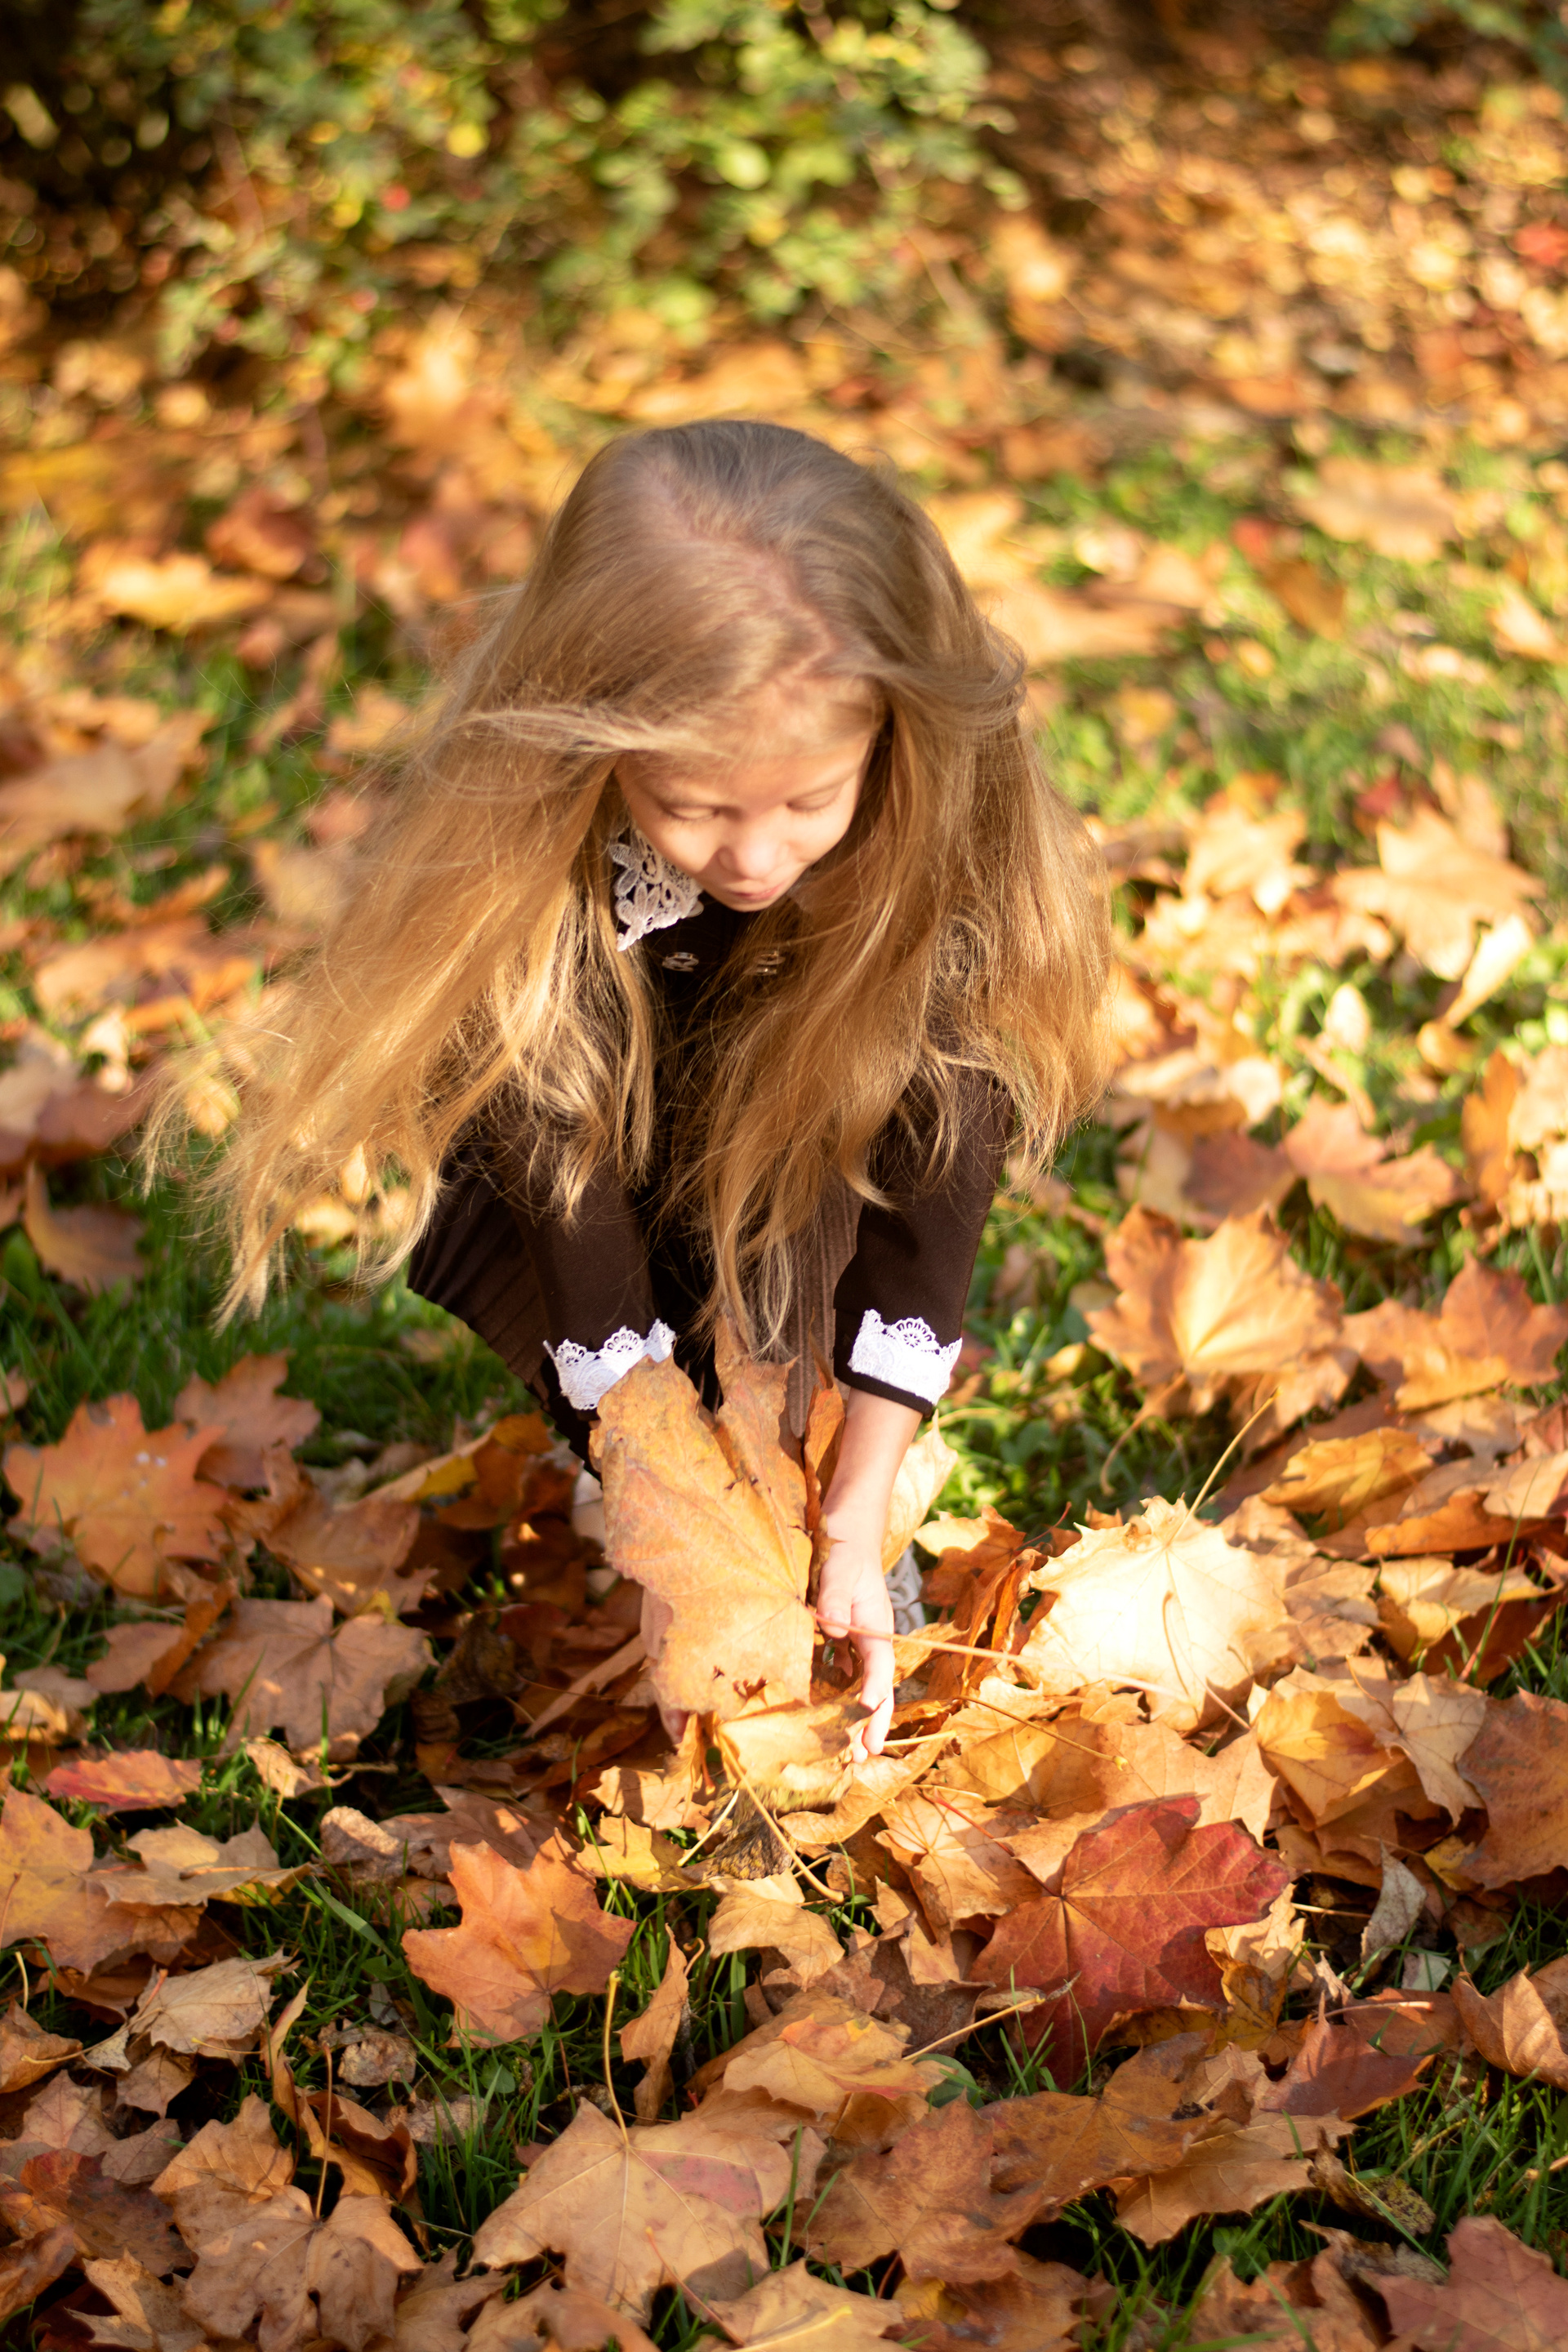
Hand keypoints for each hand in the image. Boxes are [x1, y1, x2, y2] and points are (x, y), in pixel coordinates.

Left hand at [816, 1532, 895, 1761]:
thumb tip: (835, 1630)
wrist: (846, 1522)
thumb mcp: (838, 1568)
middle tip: (864, 1758)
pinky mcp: (840, 1632)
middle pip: (876, 1686)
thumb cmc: (844, 1544)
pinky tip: (822, 1710)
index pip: (879, 1669)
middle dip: (872, 1722)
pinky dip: (835, 1692)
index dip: (873, 1698)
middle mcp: (869, 1636)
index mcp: (875, 1625)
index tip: (865, 1724)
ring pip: (859, 1683)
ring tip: (847, 1750)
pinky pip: (840, 1669)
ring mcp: (855, 1636)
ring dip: (855, 1714)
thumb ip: (836, 1598)